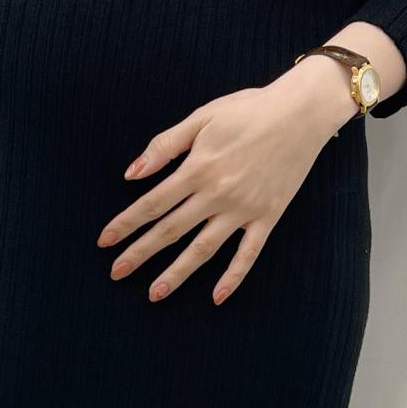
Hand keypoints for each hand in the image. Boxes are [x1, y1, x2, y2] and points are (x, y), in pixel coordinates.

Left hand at [97, 57, 353, 304]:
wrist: (301, 112)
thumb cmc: (248, 110)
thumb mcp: (202, 118)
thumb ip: (165, 146)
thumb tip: (132, 174)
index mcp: (197, 168)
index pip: (152, 203)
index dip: (126, 223)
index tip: (105, 241)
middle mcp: (217, 194)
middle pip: (170, 230)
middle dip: (140, 253)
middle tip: (116, 273)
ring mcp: (243, 210)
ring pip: (203, 249)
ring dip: (177, 273)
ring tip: (154, 294)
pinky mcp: (267, 217)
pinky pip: (248, 254)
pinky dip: (233, 277)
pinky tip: (216, 297)